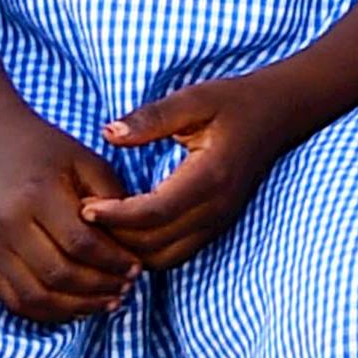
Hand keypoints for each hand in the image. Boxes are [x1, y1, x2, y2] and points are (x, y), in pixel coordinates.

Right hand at [0, 108, 137, 328]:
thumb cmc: (51, 154)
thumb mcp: (89, 164)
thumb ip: (112, 202)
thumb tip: (132, 246)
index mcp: (37, 195)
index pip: (80, 243)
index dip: (114, 261)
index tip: (138, 267)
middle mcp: (7, 224)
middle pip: (59, 274)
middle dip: (100, 287)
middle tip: (128, 287)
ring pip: (36, 295)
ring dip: (78, 306)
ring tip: (109, 301)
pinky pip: (15, 300)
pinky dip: (49, 312)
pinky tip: (78, 307)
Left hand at [77, 70, 306, 276]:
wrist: (278, 115)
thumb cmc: (233, 103)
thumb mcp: (194, 99)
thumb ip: (151, 117)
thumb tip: (109, 133)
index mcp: (210, 177)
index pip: (154, 213)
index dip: (115, 216)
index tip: (83, 206)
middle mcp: (216, 207)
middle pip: (154, 244)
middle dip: (114, 237)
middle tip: (80, 219)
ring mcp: (218, 221)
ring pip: (162, 258)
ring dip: (128, 250)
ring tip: (99, 229)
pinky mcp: (214, 227)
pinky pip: (173, 255)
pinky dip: (144, 251)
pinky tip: (123, 232)